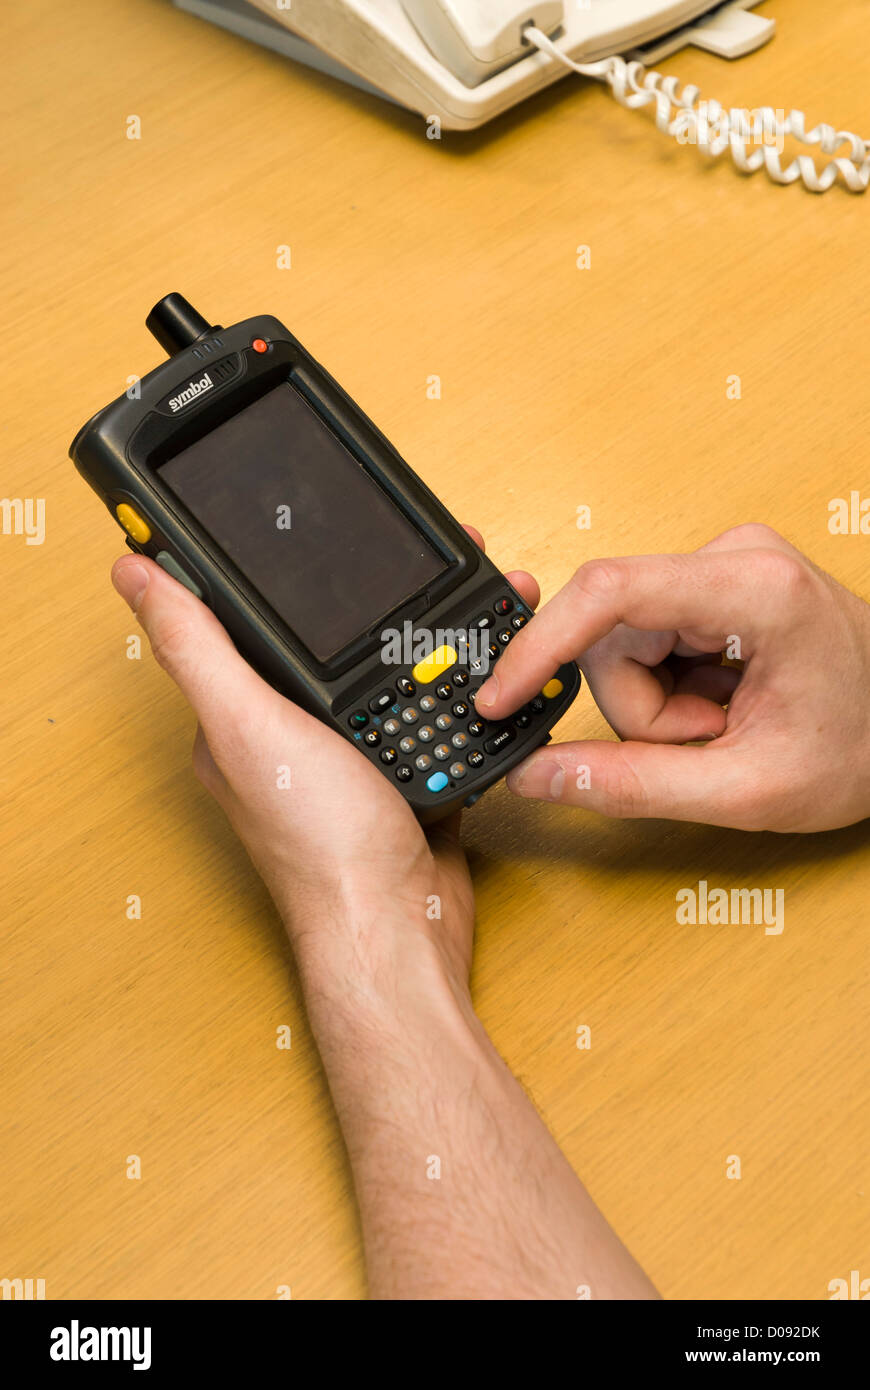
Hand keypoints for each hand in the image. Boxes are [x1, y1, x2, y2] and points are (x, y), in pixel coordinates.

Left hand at [111, 528, 539, 992]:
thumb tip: (135, 574)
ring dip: (420, 638)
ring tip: (459, 597)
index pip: (241, 627)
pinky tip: (471, 662)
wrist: (404, 925)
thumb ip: (197, 649)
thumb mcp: (249, 727)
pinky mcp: (398, 775)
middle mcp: (287, 738)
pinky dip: (449, 687)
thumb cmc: (321, 845)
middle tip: (415, 560)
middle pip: (324, 645)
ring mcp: (346, 757)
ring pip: (381, 673)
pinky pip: (424, 712)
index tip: (307, 532)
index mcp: (237, 721)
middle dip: (368, 601)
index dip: (275, 579)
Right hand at [475, 524, 869, 832]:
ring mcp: (726, 565)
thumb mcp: (747, 789)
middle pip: (613, 632)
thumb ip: (633, 785)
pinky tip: (723, 703)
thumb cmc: (865, 747)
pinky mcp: (718, 583)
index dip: (541, 647)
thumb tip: (540, 774)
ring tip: (724, 725)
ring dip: (658, 704)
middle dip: (641, 708)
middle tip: (705, 741)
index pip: (609, 593)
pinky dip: (672, 687)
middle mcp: (735, 557)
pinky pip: (650, 638)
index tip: (503, 696)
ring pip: (625, 641)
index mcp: (753, 590)